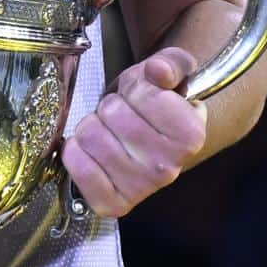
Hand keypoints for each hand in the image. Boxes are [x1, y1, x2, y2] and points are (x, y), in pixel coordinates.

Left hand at [61, 48, 206, 217]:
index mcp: (191, 135)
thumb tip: (159, 71)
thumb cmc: (153, 103)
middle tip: (121, 115)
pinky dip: (75, 152)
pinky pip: (78, 166)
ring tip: (108, 132)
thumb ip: (171, 63)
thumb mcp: (167, 73)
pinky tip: (91, 150)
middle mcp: (169, 167)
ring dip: (92, 126)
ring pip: (90, 136)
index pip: (144, 94)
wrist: (147, 139)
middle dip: (110, 106)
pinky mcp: (113, 203)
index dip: (136, 88)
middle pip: (112, 113)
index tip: (142, 97)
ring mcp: (141, 188)